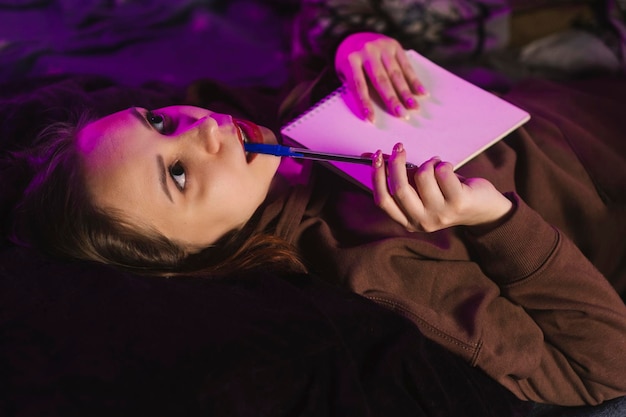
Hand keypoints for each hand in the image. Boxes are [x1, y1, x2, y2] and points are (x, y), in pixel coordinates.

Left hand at [334, 32, 426, 121]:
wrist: (353, 36)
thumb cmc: (349, 63)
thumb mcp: (344, 73)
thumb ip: (356, 86)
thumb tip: (375, 111)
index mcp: (351, 60)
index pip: (359, 85)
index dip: (365, 104)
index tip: (372, 120)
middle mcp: (367, 51)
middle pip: (381, 79)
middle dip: (392, 99)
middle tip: (402, 114)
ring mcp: (382, 47)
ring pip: (395, 73)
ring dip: (406, 91)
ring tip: (414, 107)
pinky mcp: (394, 45)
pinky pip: (405, 65)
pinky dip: (414, 80)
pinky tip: (421, 92)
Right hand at [371, 143, 512, 231]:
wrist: (482, 208)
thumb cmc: (445, 193)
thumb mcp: (419, 189)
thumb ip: (397, 176)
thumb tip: (369, 155)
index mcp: (408, 221)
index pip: (383, 200)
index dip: (377, 176)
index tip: (378, 156)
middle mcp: (422, 221)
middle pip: (399, 188)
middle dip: (396, 162)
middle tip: (399, 147)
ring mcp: (440, 214)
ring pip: (422, 176)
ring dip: (428, 163)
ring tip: (436, 165)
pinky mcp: (458, 202)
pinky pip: (442, 172)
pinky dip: (443, 163)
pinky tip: (448, 169)